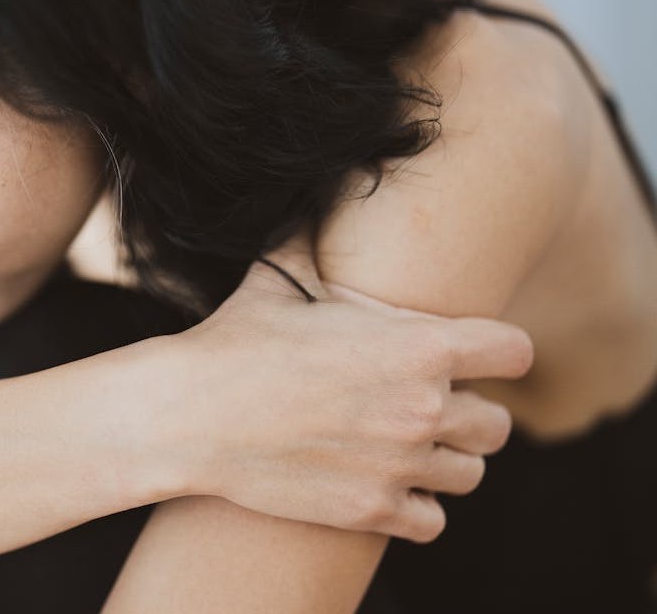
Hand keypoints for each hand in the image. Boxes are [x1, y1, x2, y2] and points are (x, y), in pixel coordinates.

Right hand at [163, 249, 530, 542]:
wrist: (188, 415)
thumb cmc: (233, 341)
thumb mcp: (278, 279)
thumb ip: (315, 239)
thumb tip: (322, 182)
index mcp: (419, 346)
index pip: (514, 353)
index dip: (495, 352)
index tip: (471, 357)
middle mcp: (424, 408)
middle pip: (497, 425)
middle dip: (468, 414)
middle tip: (424, 406)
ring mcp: (400, 465)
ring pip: (468, 474)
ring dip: (443, 460)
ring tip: (405, 447)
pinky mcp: (372, 510)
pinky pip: (433, 521)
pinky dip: (416, 507)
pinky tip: (384, 484)